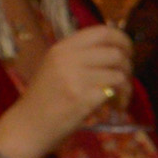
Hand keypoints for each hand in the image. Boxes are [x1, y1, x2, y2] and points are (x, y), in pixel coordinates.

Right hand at [0, 26, 133, 157]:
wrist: (28, 125)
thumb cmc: (45, 98)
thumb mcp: (57, 67)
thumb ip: (81, 56)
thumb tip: (117, 49)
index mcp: (62, 47)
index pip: (101, 31)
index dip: (121, 39)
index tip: (127, 51)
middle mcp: (68, 58)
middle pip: (116, 53)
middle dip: (128, 66)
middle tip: (125, 78)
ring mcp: (75, 77)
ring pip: (119, 73)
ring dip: (127, 85)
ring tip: (120, 95)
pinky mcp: (83, 97)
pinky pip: (116, 91)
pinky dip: (122, 99)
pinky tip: (116, 106)